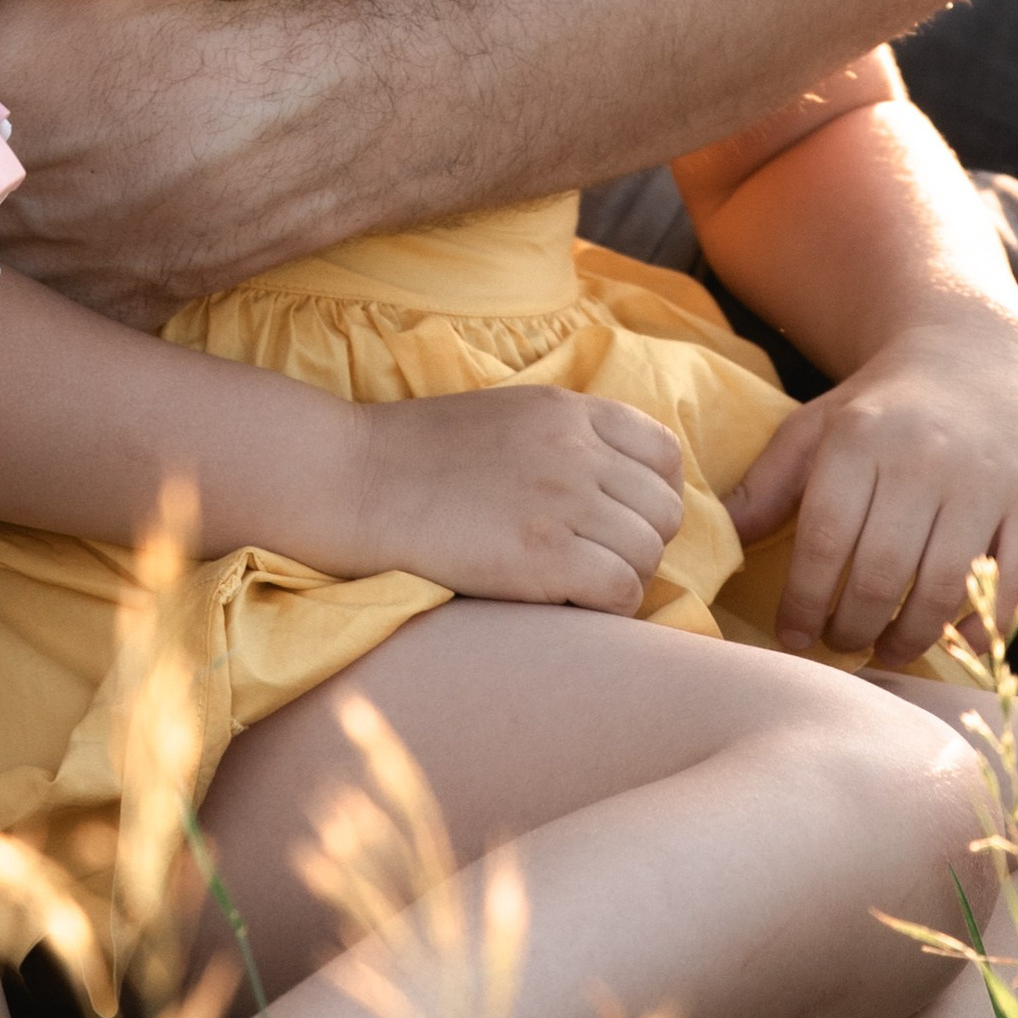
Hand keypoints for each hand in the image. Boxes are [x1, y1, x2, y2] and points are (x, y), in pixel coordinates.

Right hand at [331, 388, 687, 614]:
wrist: (351, 481)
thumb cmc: (414, 456)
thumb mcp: (503, 416)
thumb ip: (564, 436)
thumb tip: (614, 483)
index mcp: (568, 410)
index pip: (665, 453)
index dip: (652, 495)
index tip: (619, 520)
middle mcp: (577, 449)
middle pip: (665, 510)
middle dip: (641, 542)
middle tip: (595, 561)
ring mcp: (564, 501)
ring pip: (649, 554)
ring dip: (622, 577)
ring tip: (574, 584)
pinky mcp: (544, 556)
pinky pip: (622, 591)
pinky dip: (606, 608)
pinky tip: (564, 602)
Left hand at [724, 311, 1017, 670]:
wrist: (975, 355)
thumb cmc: (882, 407)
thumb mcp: (816, 427)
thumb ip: (769, 483)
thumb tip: (722, 539)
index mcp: (861, 438)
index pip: (826, 540)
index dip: (804, 600)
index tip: (792, 634)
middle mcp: (926, 458)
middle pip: (881, 573)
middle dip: (852, 627)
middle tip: (840, 646)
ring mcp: (989, 482)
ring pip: (944, 588)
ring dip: (909, 638)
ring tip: (885, 649)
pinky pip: (1015, 586)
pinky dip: (983, 629)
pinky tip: (953, 641)